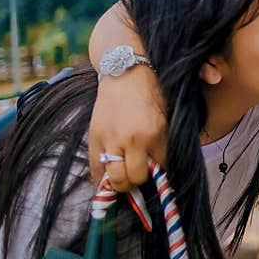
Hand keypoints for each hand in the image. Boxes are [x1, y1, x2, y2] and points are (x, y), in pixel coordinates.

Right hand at [88, 66, 166, 191]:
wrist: (125, 73)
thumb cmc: (149, 94)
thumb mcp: (164, 118)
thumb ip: (161, 143)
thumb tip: (159, 168)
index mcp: (153, 134)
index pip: (159, 168)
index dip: (159, 173)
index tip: (157, 172)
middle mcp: (131, 140)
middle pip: (134, 178)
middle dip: (139, 182)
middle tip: (139, 178)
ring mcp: (111, 140)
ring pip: (114, 178)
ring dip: (121, 184)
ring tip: (125, 180)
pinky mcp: (95, 138)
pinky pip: (95, 169)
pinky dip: (101, 179)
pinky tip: (107, 182)